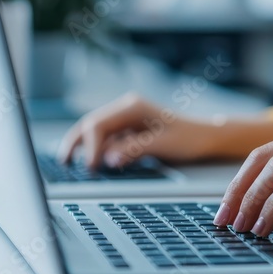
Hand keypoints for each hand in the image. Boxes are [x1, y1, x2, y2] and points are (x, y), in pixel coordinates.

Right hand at [57, 93, 217, 168]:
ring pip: (96, 132)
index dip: (89, 146)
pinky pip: (107, 139)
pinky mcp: (129, 130)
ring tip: (75, 165)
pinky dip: (99, 150)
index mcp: (132, 107)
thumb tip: (108, 158)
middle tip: (65, 163)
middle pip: (90, 125)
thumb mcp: (162, 144)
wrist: (207, 137)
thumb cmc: (190, 138)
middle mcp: (126, 109)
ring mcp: (126, 119)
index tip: (91, 167)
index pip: (98, 125)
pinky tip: (95, 163)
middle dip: (77, 143)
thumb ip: (133, 149)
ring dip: (86, 147)